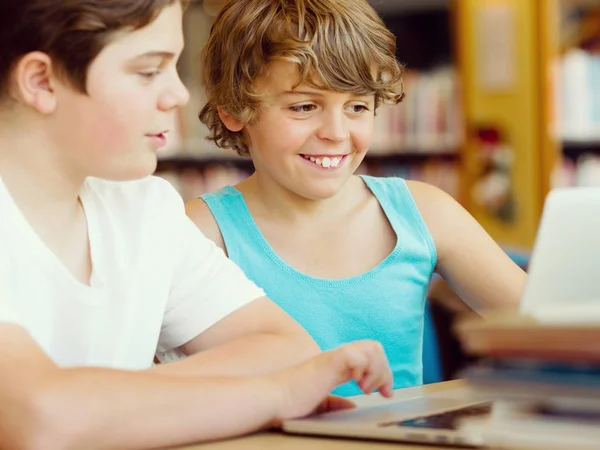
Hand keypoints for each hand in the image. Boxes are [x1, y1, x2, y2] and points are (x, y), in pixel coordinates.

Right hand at [268, 340, 392, 422]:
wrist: (274, 399)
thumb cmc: (290, 401)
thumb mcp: (319, 404)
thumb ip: (335, 403)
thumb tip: (351, 406)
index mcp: (335, 366)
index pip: (368, 356)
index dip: (382, 372)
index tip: (386, 392)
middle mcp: (337, 358)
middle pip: (374, 347)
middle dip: (385, 370)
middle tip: (383, 391)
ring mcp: (333, 357)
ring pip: (371, 348)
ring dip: (376, 369)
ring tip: (365, 388)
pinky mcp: (329, 361)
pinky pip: (357, 356)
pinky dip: (364, 369)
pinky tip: (357, 384)